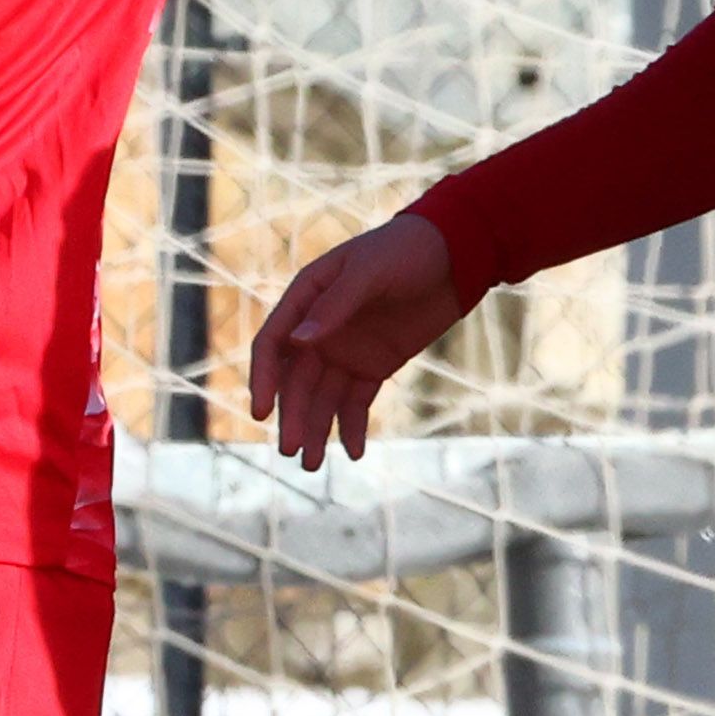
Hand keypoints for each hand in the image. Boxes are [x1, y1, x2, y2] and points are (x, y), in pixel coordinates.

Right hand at [249, 212, 477, 465]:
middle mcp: (319, 328)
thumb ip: (335, 306)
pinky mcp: (374, 366)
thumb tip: (298, 341)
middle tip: (292, 451)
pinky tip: (355, 452)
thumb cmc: (405, 250)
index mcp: (306, 297)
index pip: (273, 344)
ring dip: (316, 430)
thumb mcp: (370, 272)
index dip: (263, 378)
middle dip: (292, 416)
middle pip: (296, 380)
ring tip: (312, 464)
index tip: (260, 412)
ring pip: (322, 398)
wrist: (455, 256)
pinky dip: (353, 427)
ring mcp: (346, 350)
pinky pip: (356, 402)